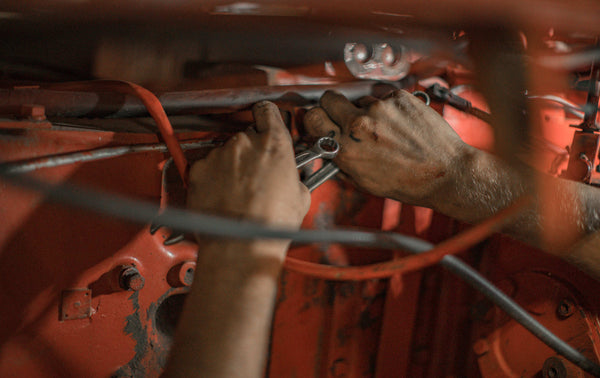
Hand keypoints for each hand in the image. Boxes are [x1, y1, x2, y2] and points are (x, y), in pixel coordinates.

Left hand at [187, 101, 310, 248]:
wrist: (240, 244)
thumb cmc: (270, 224)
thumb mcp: (301, 197)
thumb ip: (294, 175)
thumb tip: (292, 178)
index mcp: (273, 143)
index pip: (267, 111)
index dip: (267, 117)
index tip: (266, 124)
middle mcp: (244, 143)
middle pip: (246, 136)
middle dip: (251, 153)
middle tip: (257, 176)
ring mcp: (218, 155)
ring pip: (226, 153)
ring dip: (232, 167)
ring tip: (239, 192)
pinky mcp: (198, 169)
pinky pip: (207, 167)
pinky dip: (212, 178)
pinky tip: (222, 197)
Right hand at [303, 90, 470, 206]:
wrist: (445, 172)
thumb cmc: (410, 182)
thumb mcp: (364, 181)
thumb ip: (342, 161)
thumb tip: (329, 148)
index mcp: (347, 148)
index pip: (312, 118)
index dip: (315, 119)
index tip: (320, 121)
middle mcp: (360, 125)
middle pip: (329, 99)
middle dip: (334, 107)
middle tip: (344, 116)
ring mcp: (380, 108)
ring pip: (360, 99)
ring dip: (366, 110)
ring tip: (385, 128)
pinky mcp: (398, 98)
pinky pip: (383, 97)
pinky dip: (389, 107)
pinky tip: (400, 124)